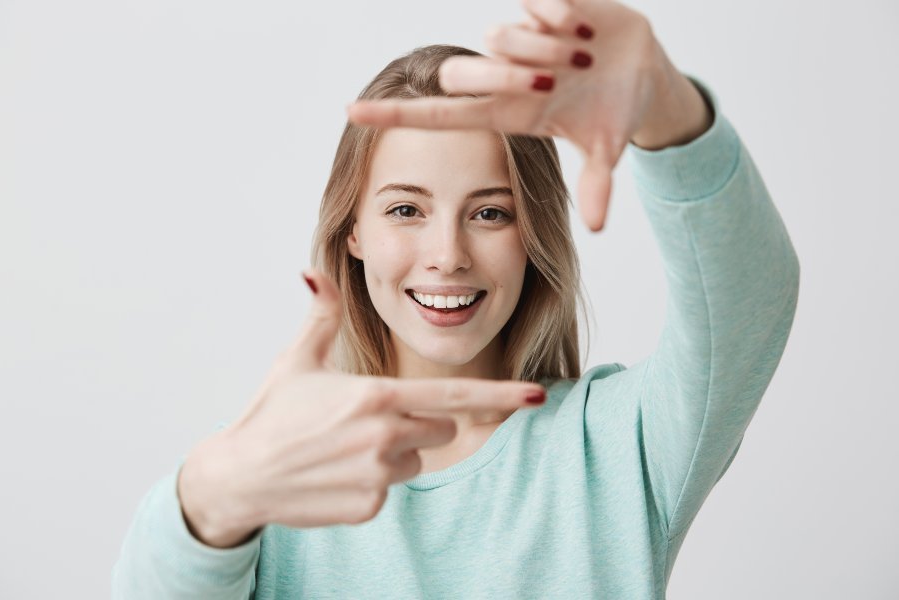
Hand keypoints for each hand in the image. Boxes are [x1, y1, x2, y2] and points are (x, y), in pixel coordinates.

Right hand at [177, 269, 545, 547]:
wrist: (240, 476)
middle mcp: (384, 436)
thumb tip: (314, 270)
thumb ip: (321, 314)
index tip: (536, 394)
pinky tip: (337, 472)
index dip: (500, 395)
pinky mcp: (370, 506)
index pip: (455, 396)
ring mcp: (378, 475)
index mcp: (376, 395)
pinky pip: (392, 488)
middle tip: (372, 417)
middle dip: (420, 420)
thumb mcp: (298, 358)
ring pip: (418, 458)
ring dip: (396, 451)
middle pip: (441, 427)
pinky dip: (374, 480)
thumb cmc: (271, 412)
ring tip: (348, 446)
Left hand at [347, 0, 672, 231]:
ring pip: (497, 37)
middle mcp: (505, 75)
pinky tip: (584, 25)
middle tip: (555, 79)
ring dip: (543, 47)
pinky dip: (558, 13)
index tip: (350, 114)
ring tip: (583, 55)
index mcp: (509, 112)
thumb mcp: (606, 149)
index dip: (396, 116)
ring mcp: (521, 39)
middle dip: (502, 74)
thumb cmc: (613, 114)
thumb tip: (598, 229)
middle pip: (460, 75)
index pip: (439, 115)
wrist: (645, 72)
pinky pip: (533, 1)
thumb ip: (598, 183)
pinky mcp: (543, 6)